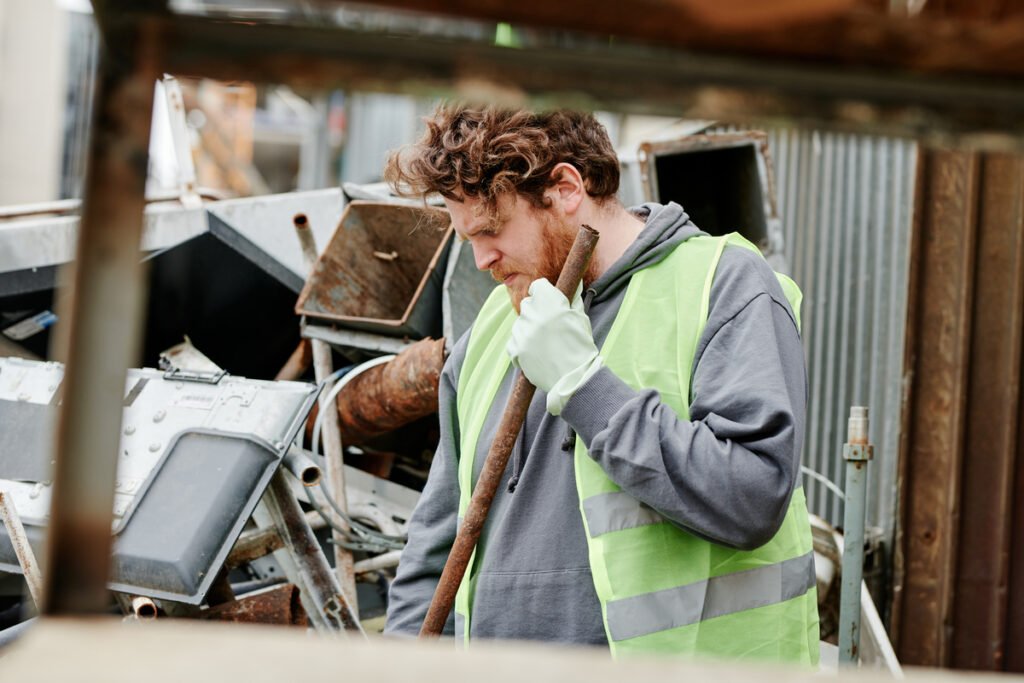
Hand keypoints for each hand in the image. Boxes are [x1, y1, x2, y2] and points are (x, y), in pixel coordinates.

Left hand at [506, 278, 602, 414]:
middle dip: (537, 311)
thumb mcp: (581, 318)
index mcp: (550, 302)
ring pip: (520, 323)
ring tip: (546, 344)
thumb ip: (572, 299)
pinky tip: (537, 353)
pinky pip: (514, 340)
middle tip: (550, 326)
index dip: (545, 294)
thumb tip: (574, 283)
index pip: (538, 286)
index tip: (549, 302)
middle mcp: (533, 314)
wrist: (575, 378)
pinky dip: (523, 345)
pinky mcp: (515, 349)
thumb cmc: (581, 346)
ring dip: (529, 329)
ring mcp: (522, 332)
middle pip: (528, 304)